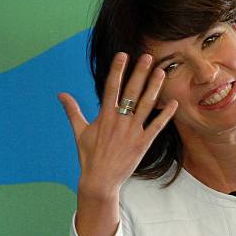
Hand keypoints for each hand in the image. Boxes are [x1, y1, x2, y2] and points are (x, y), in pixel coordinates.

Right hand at [58, 52, 177, 199]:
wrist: (100, 180)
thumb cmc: (89, 156)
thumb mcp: (79, 131)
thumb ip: (73, 110)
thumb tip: (61, 94)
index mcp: (104, 116)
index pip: (111, 87)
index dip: (117, 70)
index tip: (123, 55)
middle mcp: (119, 121)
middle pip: (131, 92)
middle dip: (140, 73)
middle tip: (148, 57)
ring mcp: (133, 132)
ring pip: (146, 105)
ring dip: (154, 88)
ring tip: (161, 72)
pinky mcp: (143, 143)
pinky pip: (157, 126)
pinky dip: (166, 115)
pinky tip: (174, 103)